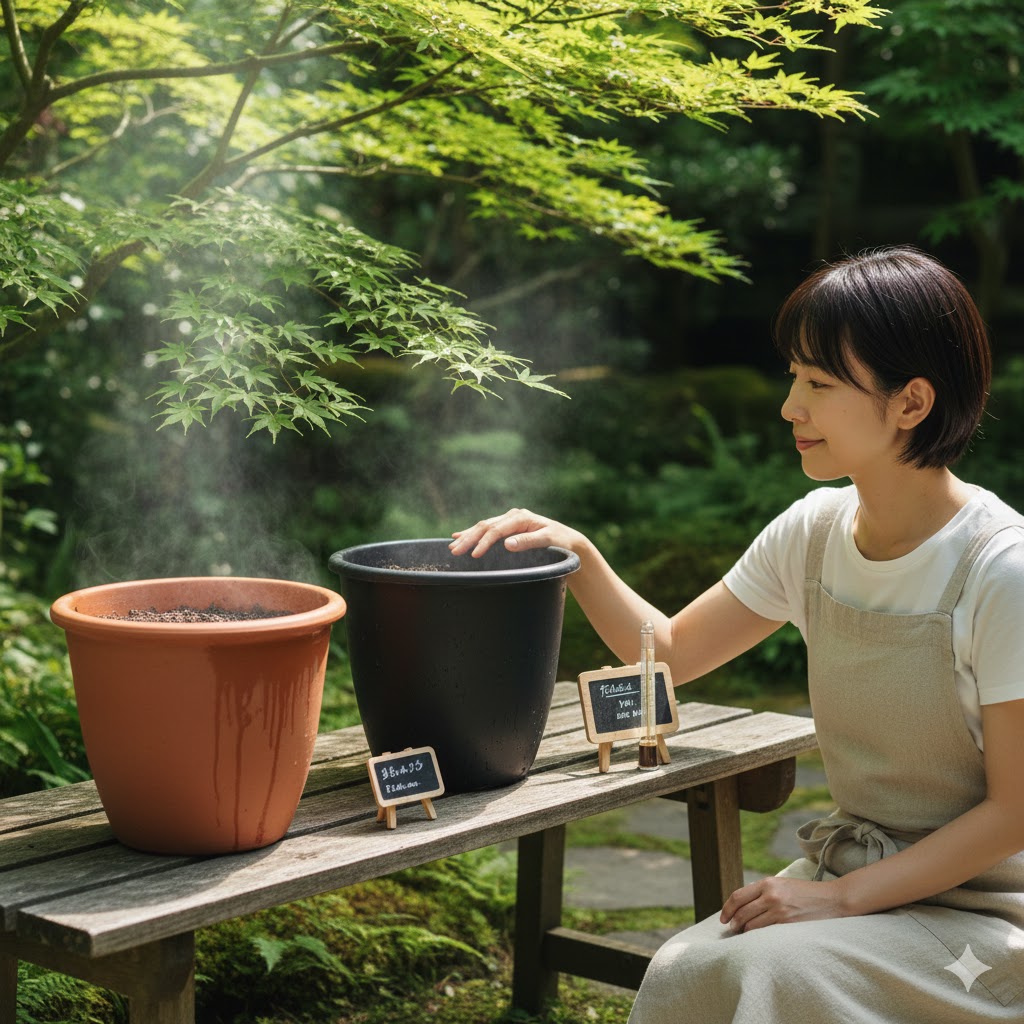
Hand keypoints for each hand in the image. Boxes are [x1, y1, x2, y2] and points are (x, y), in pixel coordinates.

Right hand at [449, 508, 581, 558]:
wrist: (569, 540)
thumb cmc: (561, 541)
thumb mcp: (548, 540)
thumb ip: (528, 541)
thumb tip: (506, 544)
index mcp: (521, 517)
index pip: (496, 530)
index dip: (483, 542)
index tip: (473, 555)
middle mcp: (513, 516)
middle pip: (485, 526)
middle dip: (469, 539)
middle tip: (454, 551)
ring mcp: (509, 520)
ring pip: (483, 526)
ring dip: (468, 536)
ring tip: (452, 546)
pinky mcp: (508, 526)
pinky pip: (487, 528)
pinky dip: (473, 533)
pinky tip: (460, 535)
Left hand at [720, 876, 849, 932]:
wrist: (832, 900)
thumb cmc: (805, 893)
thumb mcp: (782, 885)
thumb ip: (763, 892)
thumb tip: (743, 905)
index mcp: (767, 883)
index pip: (738, 896)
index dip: (727, 909)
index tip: (723, 918)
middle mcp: (771, 895)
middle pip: (742, 912)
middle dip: (733, 923)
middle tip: (731, 929)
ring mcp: (779, 910)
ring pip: (751, 925)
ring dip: (744, 932)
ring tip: (743, 935)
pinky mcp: (788, 924)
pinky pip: (765, 933)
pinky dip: (757, 937)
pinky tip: (757, 939)